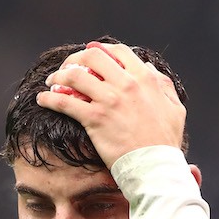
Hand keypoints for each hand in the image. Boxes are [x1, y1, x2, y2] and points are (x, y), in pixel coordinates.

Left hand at [36, 42, 185, 166]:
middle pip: (92, 57)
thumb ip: (164, 86)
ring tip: (52, 82)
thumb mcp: (175, 109)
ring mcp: (109, 101)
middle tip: (67, 68)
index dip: (101, 51)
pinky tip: (43, 99)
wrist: (156, 167)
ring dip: (58, 76)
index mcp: (145, 79)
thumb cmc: (166, 142)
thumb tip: (150, 69)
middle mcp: (126, 84)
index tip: (91, 58)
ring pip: (75, 76)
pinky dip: (50, 98)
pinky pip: (65, 101)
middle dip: (75, 60)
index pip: (118, 52)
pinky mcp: (95, 119)